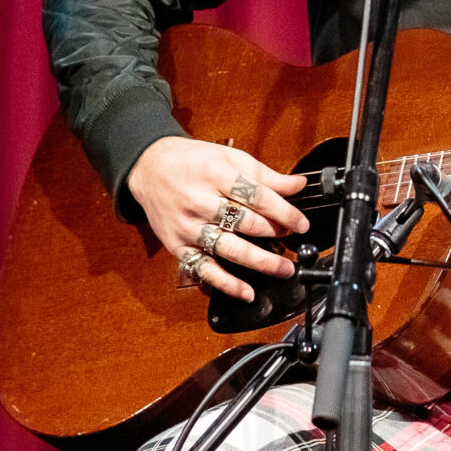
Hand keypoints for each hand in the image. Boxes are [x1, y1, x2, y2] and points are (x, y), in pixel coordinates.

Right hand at [126, 136, 308, 301]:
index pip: (258, 197)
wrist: (150, 167)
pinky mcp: (178, 245)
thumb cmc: (193, 161)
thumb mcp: (230, 157)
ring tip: (284, 269)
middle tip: (292, 240)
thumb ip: (265, 175)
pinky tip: (246, 292)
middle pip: (246, 223)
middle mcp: (200, 201)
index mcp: (216, 174)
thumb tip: (298, 185)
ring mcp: (188, 226)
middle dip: (275, 233)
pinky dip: (226, 283)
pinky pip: (204, 269)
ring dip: (260, 262)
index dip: (285, 212)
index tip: (301, 224)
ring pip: (229, 248)